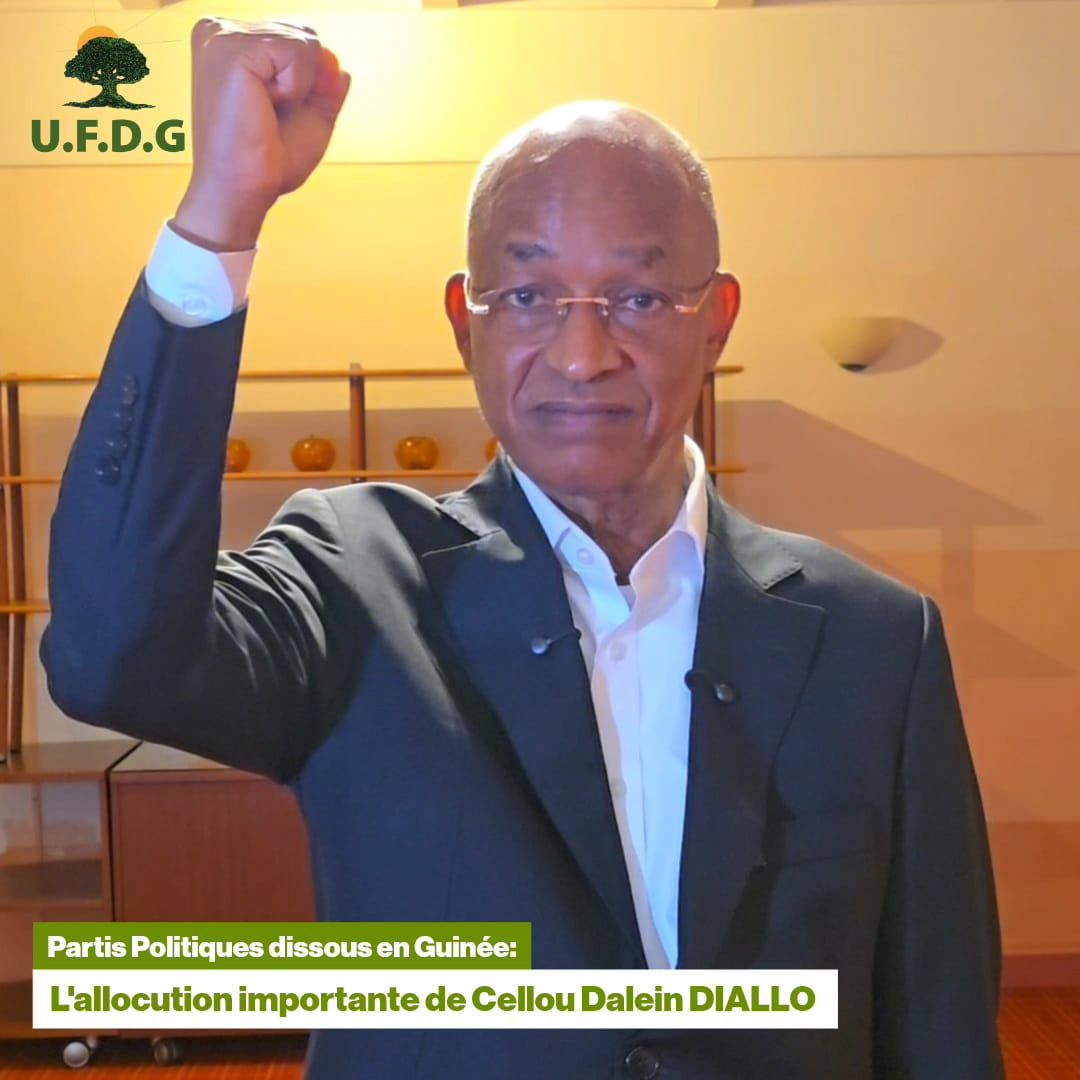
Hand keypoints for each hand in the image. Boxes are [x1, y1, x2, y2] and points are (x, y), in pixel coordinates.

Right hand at [172, 17, 350, 250]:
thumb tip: (338, 65)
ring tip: (265, 110)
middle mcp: (220, 29)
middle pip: (305, 34)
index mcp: (230, 41)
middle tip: (271, 115)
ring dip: (300, 87)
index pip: (297, 37)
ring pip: (305, 40)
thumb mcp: (308, 116)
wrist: (241, 191)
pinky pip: (299, 51)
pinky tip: (266, 105)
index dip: (307, 81)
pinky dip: (296, 86)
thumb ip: (325, 86)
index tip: (273, 112)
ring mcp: (222, 35)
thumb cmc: (267, 159)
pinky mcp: (231, 48)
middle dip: (308, 82)